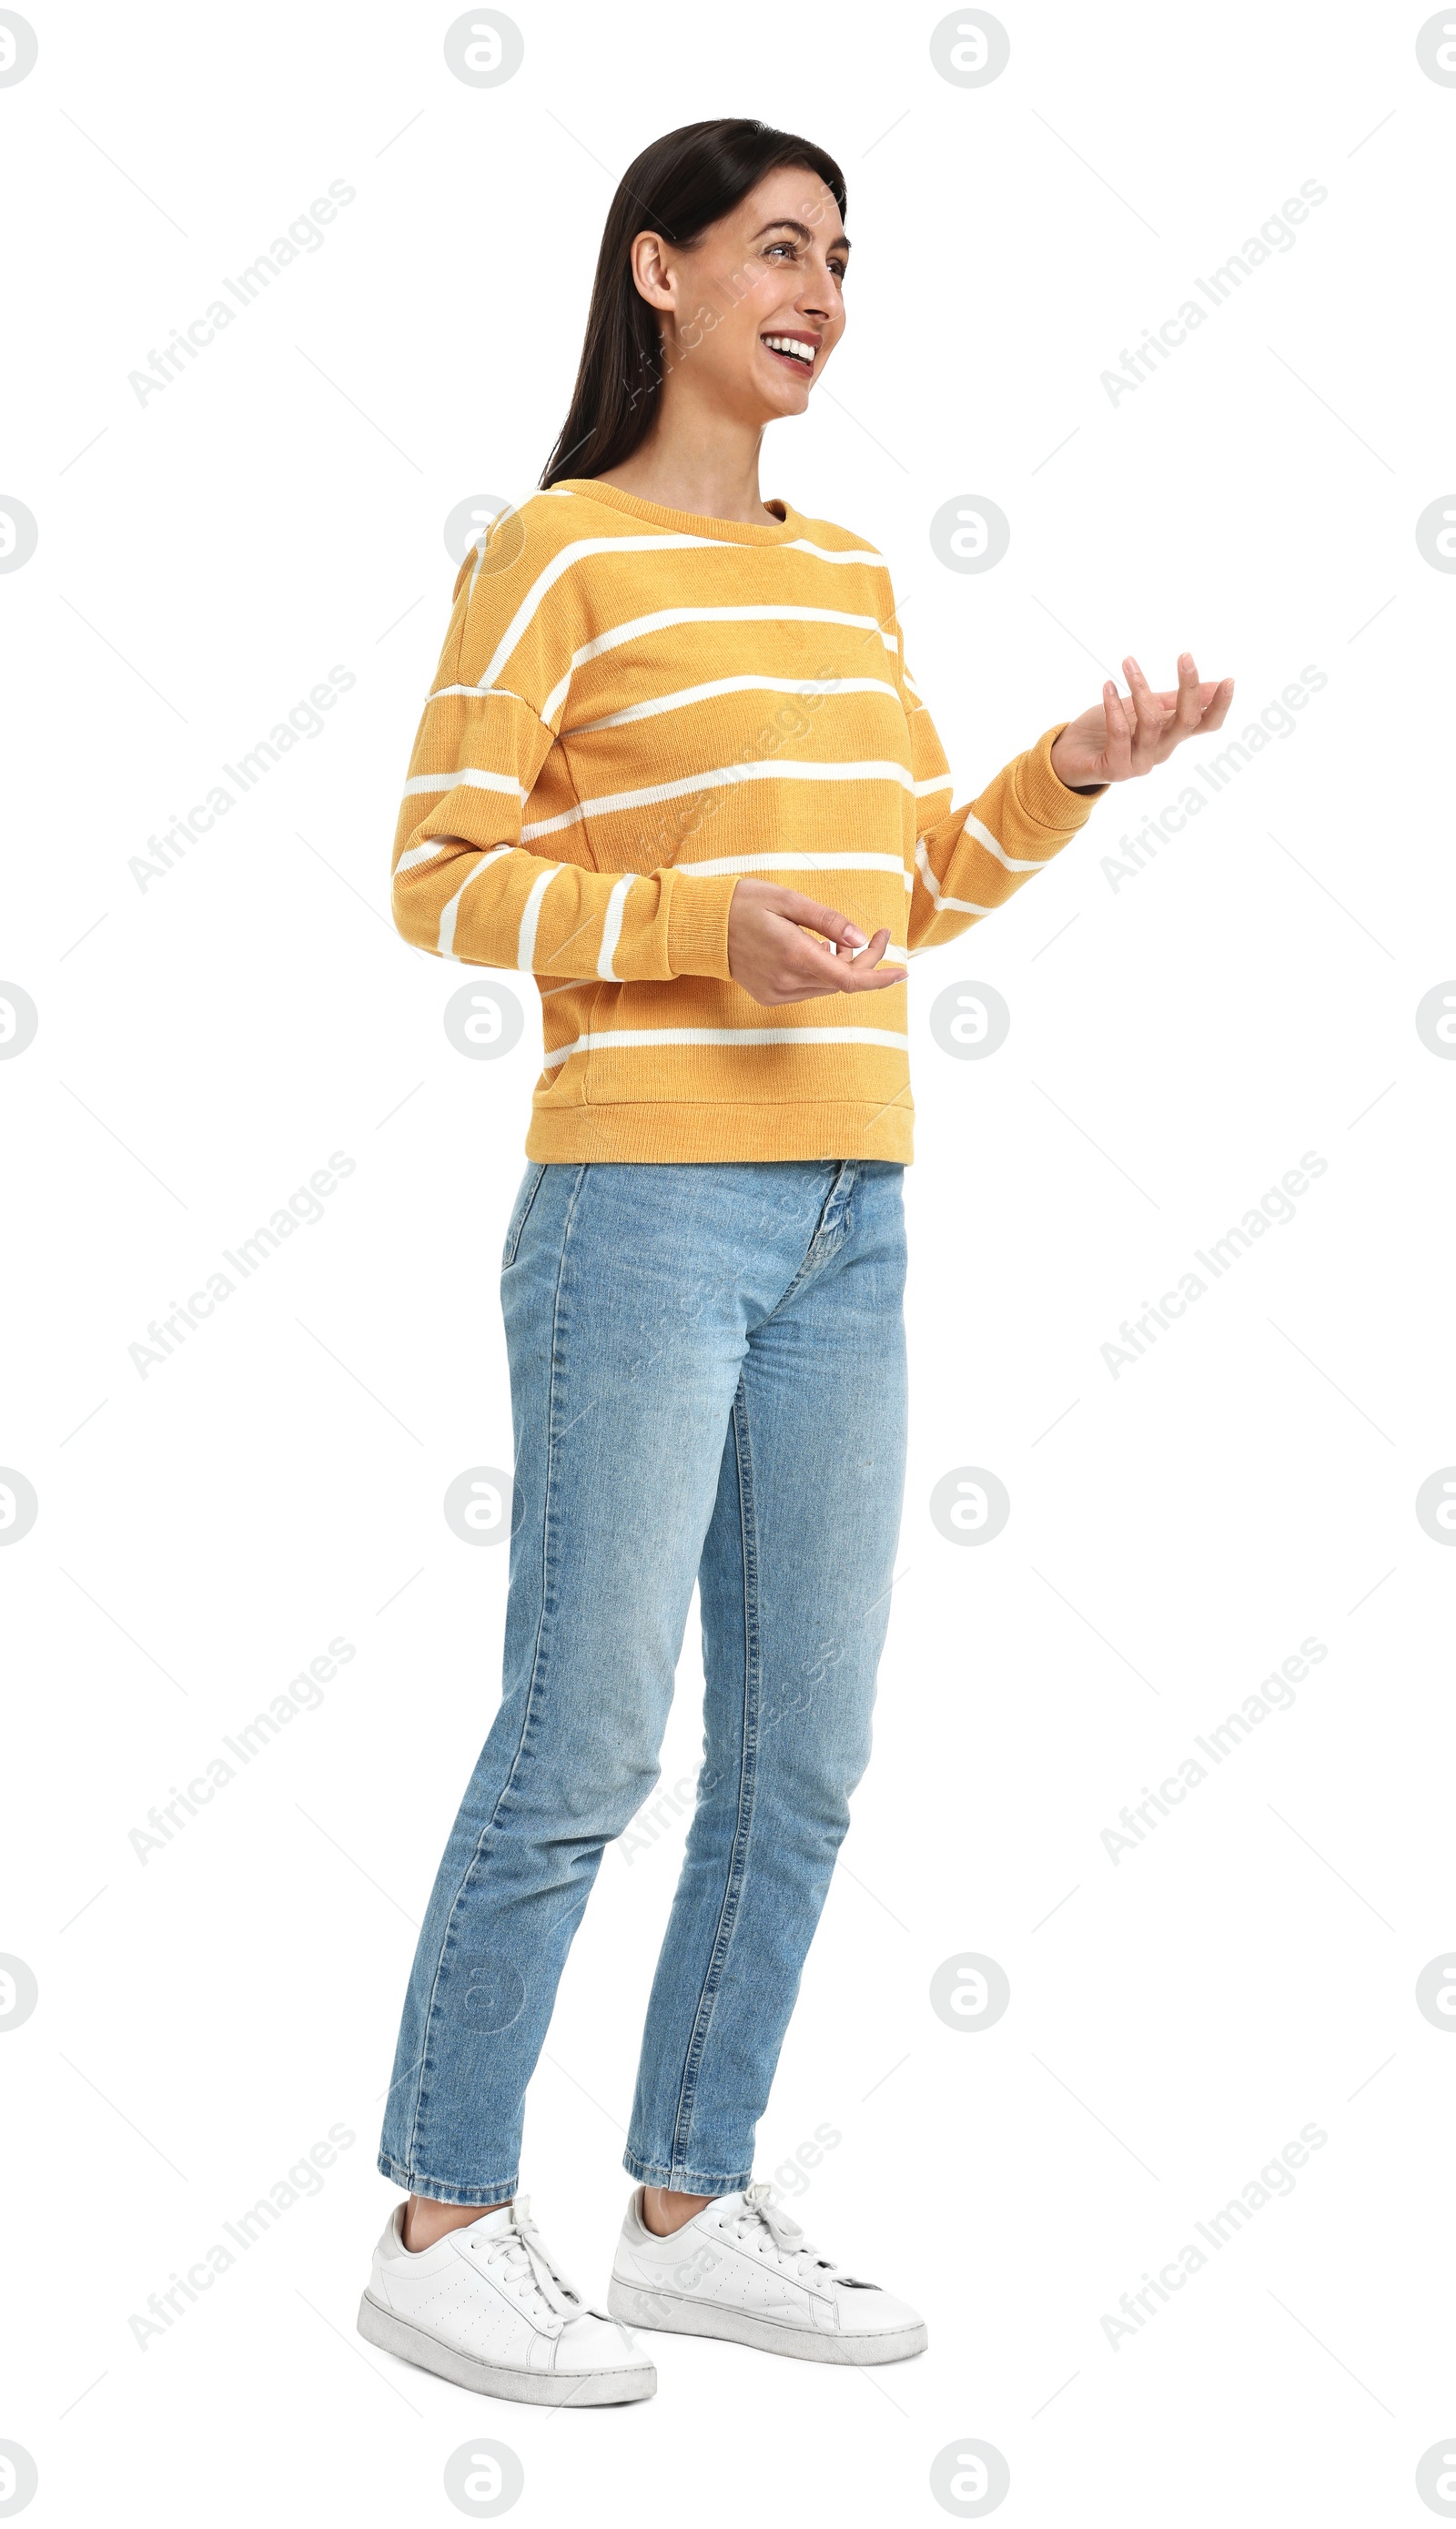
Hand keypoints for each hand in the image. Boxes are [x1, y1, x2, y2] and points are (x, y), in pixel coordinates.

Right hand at [726, 878, 906, 1006]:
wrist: (702, 926)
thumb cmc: (744, 903)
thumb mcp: (789, 900)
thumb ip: (828, 921)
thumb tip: (860, 938)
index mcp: (794, 955)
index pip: (848, 979)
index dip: (879, 978)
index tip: (903, 970)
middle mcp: (786, 981)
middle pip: (842, 982)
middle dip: (864, 961)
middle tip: (875, 934)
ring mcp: (777, 993)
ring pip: (827, 987)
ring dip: (841, 967)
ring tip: (835, 939)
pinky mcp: (769, 997)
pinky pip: (808, 989)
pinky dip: (821, 973)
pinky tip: (814, 951)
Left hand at [1049, 652, 1234, 788]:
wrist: (1068, 756)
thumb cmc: (1106, 729)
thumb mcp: (1142, 707)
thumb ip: (1173, 699)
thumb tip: (1215, 685)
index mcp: (1171, 736)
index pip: (1205, 725)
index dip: (1219, 707)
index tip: (1229, 680)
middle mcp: (1161, 751)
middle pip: (1185, 722)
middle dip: (1189, 688)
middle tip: (1185, 656)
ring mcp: (1139, 763)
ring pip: (1151, 724)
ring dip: (1140, 688)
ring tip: (1128, 663)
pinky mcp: (1114, 769)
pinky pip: (1119, 735)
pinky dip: (1113, 707)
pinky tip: (1107, 686)